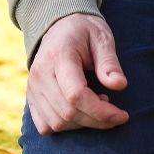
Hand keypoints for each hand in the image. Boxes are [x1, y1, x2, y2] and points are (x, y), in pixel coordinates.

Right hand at [26, 13, 128, 134]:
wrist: (58, 26)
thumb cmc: (84, 32)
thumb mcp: (101, 38)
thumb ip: (109, 62)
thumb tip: (120, 85)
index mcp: (59, 56)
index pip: (76, 95)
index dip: (101, 112)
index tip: (122, 115)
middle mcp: (40, 73)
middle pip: (68, 112)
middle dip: (97, 120)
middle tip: (115, 111)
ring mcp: (33, 86)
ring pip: (57, 122)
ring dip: (83, 124)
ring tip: (96, 106)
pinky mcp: (31, 97)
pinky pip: (45, 126)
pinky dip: (65, 127)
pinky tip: (79, 113)